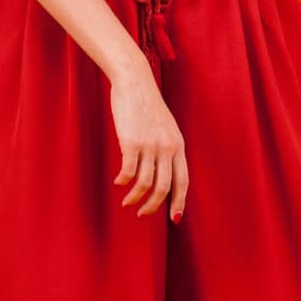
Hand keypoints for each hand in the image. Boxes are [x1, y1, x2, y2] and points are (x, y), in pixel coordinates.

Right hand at [110, 58, 187, 219]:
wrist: (134, 81)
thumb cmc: (146, 104)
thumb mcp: (165, 126)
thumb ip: (167, 148)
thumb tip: (161, 174)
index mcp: (178, 145)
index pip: (183, 181)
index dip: (179, 202)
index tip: (174, 219)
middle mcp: (167, 147)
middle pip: (163, 187)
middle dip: (153, 207)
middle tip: (143, 214)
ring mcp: (149, 144)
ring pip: (145, 184)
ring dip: (135, 198)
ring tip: (127, 203)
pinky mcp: (131, 141)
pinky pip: (128, 171)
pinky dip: (123, 181)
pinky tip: (118, 182)